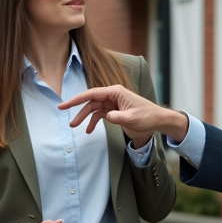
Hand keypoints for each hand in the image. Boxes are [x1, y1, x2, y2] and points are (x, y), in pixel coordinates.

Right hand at [58, 85, 189, 145]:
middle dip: (78, 109)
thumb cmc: (147, 116)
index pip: (92, 94)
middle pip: (90, 101)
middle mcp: (112, 95)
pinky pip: (100, 115)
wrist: (157, 121)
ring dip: (84, 117)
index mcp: (115, 92)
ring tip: (75, 126)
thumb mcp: (133, 118)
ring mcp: (112, 103)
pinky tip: (88, 130)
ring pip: (93, 109)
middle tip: (64, 115)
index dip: (77, 99)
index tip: (64, 104)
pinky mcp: (114, 111)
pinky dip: (93, 122)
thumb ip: (118, 117)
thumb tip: (106, 116)